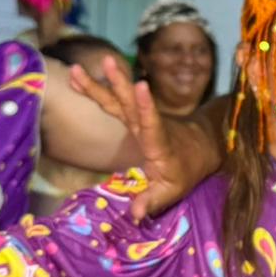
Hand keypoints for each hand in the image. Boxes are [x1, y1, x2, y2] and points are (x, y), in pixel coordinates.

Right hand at [68, 56, 215, 218]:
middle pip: (131, 104)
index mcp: (160, 143)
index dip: (147, 108)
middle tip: (106, 62)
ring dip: (100, 83)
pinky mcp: (132, 116)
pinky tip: (75, 77)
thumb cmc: (186, 170)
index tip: (142, 86)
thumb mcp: (174, 190)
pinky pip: (112, 102)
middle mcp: (148, 126)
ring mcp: (139, 119)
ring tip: (78, 67)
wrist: (200, 147)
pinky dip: (95, 90)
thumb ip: (153, 201)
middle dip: (119, 84)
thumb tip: (135, 214)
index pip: (153, 124)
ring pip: (119, 99)